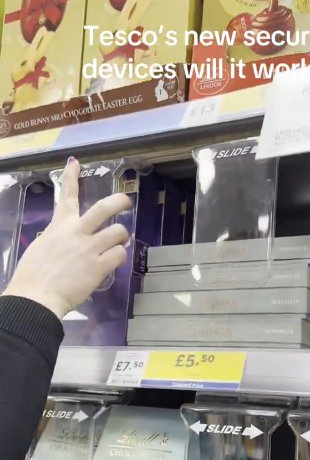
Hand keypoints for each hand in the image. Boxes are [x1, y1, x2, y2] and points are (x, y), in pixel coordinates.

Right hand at [3, 157, 131, 319]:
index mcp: (59, 227)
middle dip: (119, 201)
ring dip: (122, 236)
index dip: (72, 177)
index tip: (75, 163)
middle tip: (126, 201)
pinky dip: (119, 257)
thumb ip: (58, 239)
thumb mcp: (42, 248)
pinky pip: (120, 254)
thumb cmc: (33, 275)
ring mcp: (90, 248)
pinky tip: (113, 262)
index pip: (67, 196)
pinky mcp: (100, 266)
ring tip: (119, 242)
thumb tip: (67, 241)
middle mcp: (77, 232)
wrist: (36, 297)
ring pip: (118, 231)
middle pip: (104, 208)